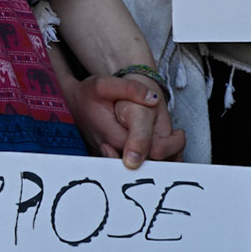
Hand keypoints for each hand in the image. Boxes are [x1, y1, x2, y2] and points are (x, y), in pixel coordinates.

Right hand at [69, 74, 185, 168]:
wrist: (71, 99)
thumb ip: (130, 89)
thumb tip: (153, 99)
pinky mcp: (109, 156)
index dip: (166, 145)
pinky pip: (132, 165)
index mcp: (112, 136)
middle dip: (167, 157)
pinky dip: (150, 160)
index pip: (146, 151)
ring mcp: (109, 155)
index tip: (179, 134)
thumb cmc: (88, 93)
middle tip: (179, 143)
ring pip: (140, 167)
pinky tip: (160, 149)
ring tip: (174, 147)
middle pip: (145, 164)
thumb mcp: (104, 84)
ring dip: (160, 160)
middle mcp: (111, 151)